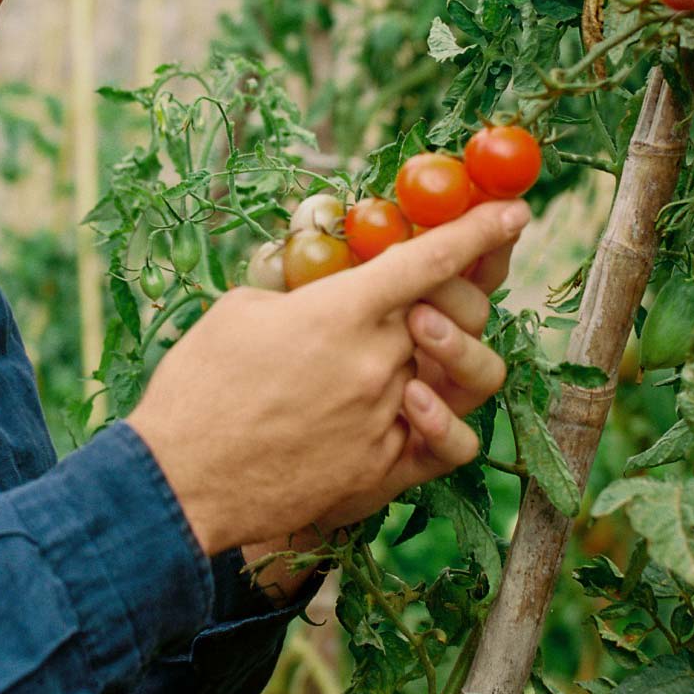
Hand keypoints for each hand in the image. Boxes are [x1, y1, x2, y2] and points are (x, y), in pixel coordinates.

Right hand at [126, 199, 530, 575]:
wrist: (181, 483)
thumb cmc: (197, 389)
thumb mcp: (239, 311)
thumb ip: (297, 289)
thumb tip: (322, 280)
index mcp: (339, 311)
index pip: (431, 258)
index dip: (479, 230)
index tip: (512, 210)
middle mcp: (377, 362)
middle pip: (458, 310)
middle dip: (459, 290)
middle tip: (430, 293)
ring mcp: (387, 418)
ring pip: (471, 374)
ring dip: (460, 350)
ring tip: (422, 348)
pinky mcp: (386, 470)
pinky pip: (454, 443)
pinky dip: (448, 421)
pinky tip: (416, 407)